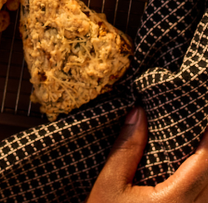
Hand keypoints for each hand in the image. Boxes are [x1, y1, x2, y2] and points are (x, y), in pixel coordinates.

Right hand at [87, 107, 207, 201]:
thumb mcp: (109, 185)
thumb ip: (126, 148)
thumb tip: (138, 112)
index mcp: (173, 202)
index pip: (204, 164)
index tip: (205, 116)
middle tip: (201, 129)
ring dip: (206, 170)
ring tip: (198, 149)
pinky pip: (202, 202)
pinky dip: (202, 186)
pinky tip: (193, 174)